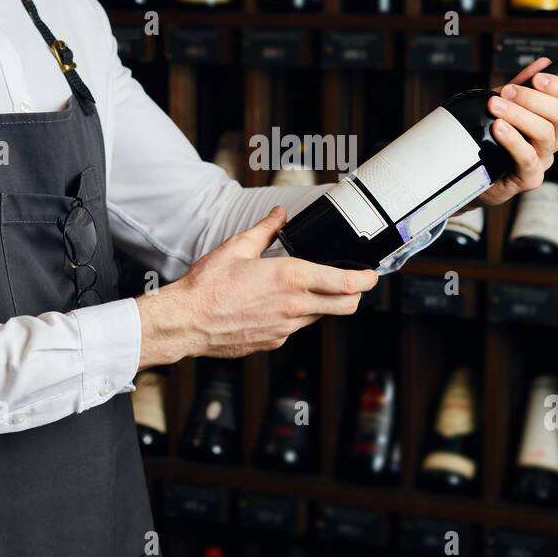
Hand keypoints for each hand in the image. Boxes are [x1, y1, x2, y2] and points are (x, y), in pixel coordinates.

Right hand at [134, 206, 377, 367]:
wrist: (186, 321)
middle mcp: (294, 306)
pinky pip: (295, 328)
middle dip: (354, 295)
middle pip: (345, 306)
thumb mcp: (238, 247)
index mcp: (290, 277)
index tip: (371, 275)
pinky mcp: (273, 341)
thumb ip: (265, 230)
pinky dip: (295, 316)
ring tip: (302, 290)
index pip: (345, 283)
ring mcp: (285, 328)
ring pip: (320, 317)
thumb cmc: (208, 285)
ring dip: (321, 305)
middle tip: (352, 285)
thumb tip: (279, 215)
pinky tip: (275, 306)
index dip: (365, 279)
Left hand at [465, 56, 557, 211]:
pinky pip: (527, 157)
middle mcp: (554, 139)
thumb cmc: (493, 135)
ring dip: (518, 115)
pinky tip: (498, 128)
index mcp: (554, 120)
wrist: (474, 169)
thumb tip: (543, 62)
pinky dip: (513, 139)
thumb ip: (522, 84)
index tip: (538, 78)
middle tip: (506, 92)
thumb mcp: (506, 104)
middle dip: (532, 98)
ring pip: (544, 133)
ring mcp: (543, 158)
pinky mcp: (530, 177)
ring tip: (495, 106)